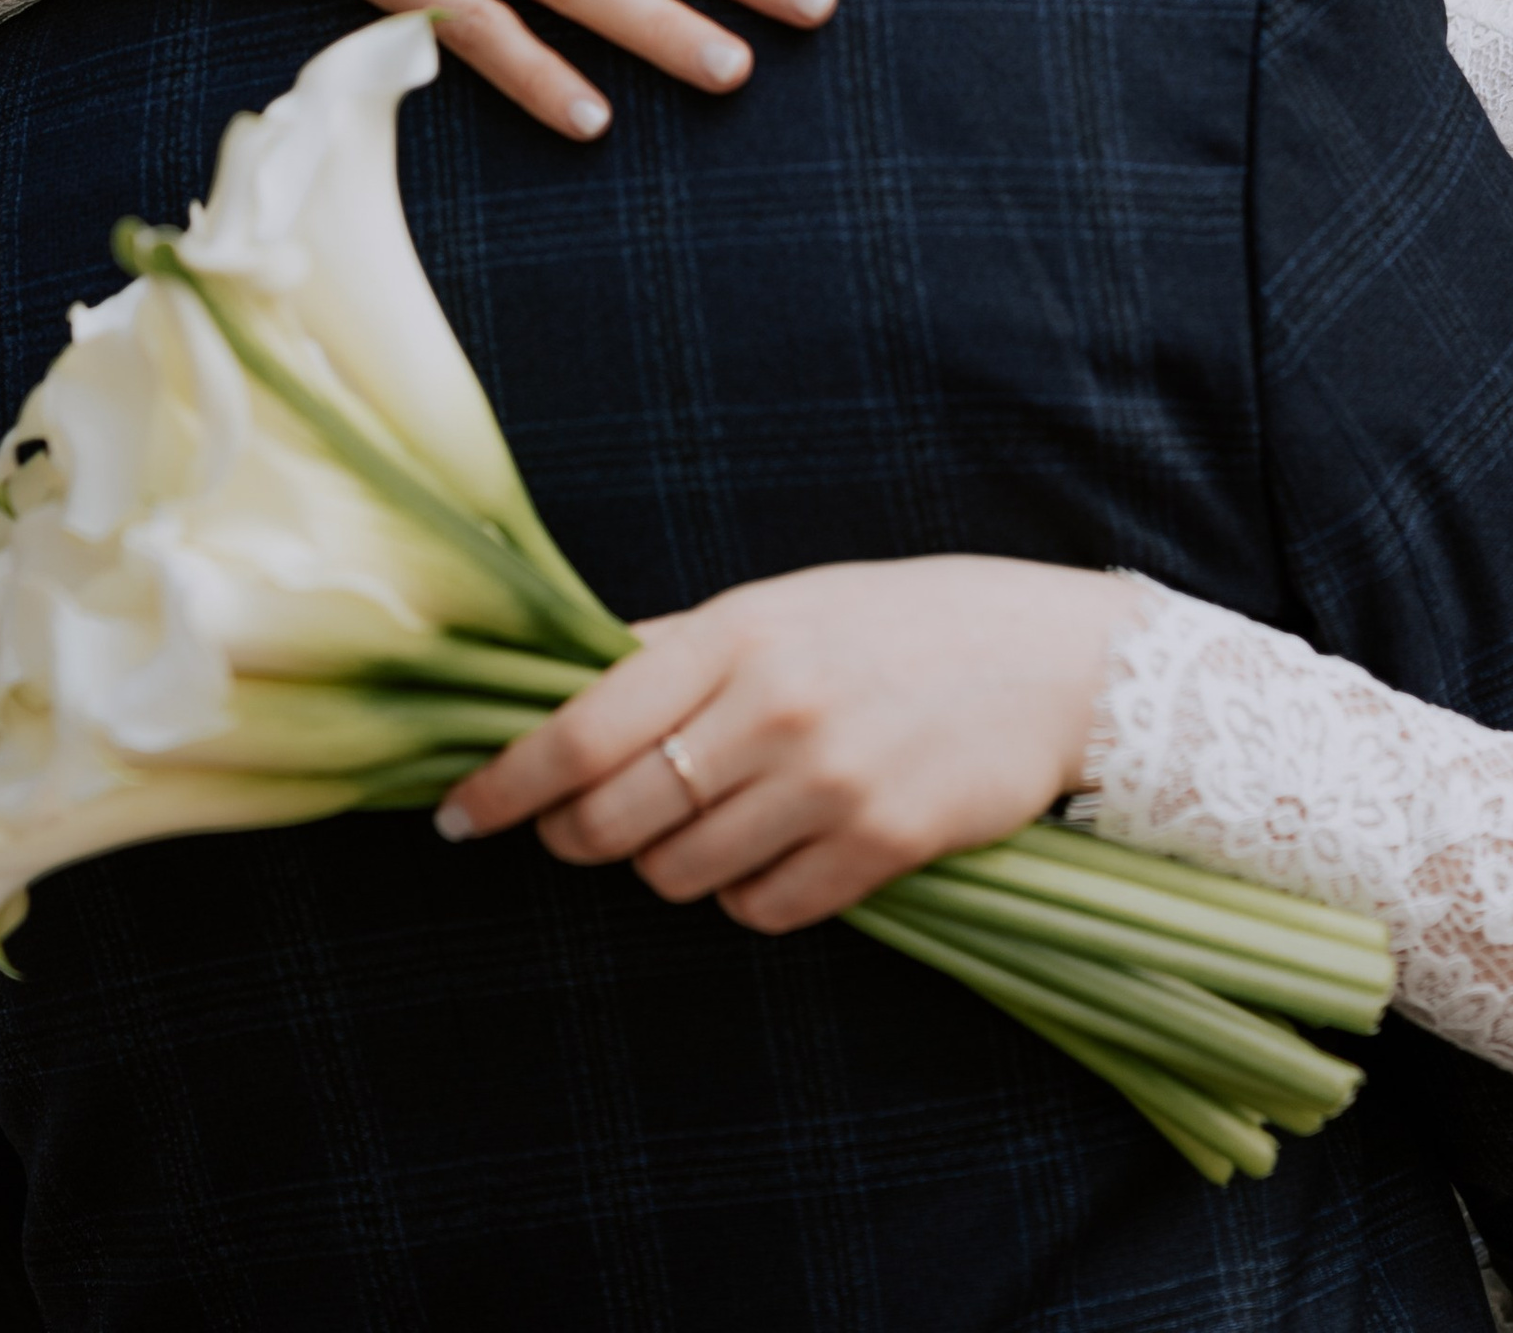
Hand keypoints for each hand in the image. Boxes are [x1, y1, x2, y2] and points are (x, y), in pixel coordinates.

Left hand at [437, 558, 1134, 931]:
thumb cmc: (905, 620)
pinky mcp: (883, 849)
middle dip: (575, 836)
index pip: (583, 727)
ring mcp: (831, 783)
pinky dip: (744, 895)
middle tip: (574, 830)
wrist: (1055, 662)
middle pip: (616, 816)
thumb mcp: (785, 602)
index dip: (506, 784)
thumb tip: (567, 680)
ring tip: (698, 825)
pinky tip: (767, 852)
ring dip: (665, 865)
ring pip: (679, 874)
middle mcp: (776, 708)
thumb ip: (677, 646)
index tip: (457, 815)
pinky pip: (762, 909)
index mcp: (739, 633)